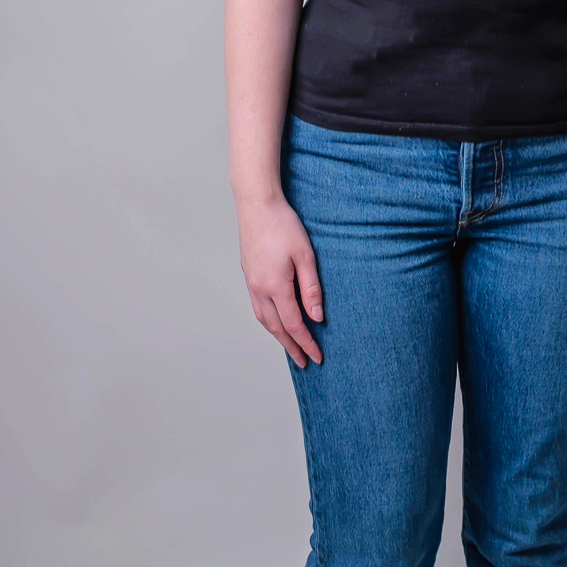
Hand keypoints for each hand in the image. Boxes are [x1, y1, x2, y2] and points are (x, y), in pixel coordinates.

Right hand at [237, 194, 323, 367]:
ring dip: (278, 336)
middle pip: (277, 327)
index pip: (294, 324)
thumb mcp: (306, 256)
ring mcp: (251, 282)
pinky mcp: (249, 275)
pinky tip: (276, 321)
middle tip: (305, 362)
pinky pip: (258, 307)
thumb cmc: (284, 225)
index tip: (317, 357)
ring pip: (264, 319)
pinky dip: (269, 321)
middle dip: (291, 347)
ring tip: (291, 347)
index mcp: (275, 286)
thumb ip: (311, 289)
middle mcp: (259, 289)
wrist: (257, 204)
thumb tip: (317, 316)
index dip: (306, 343)